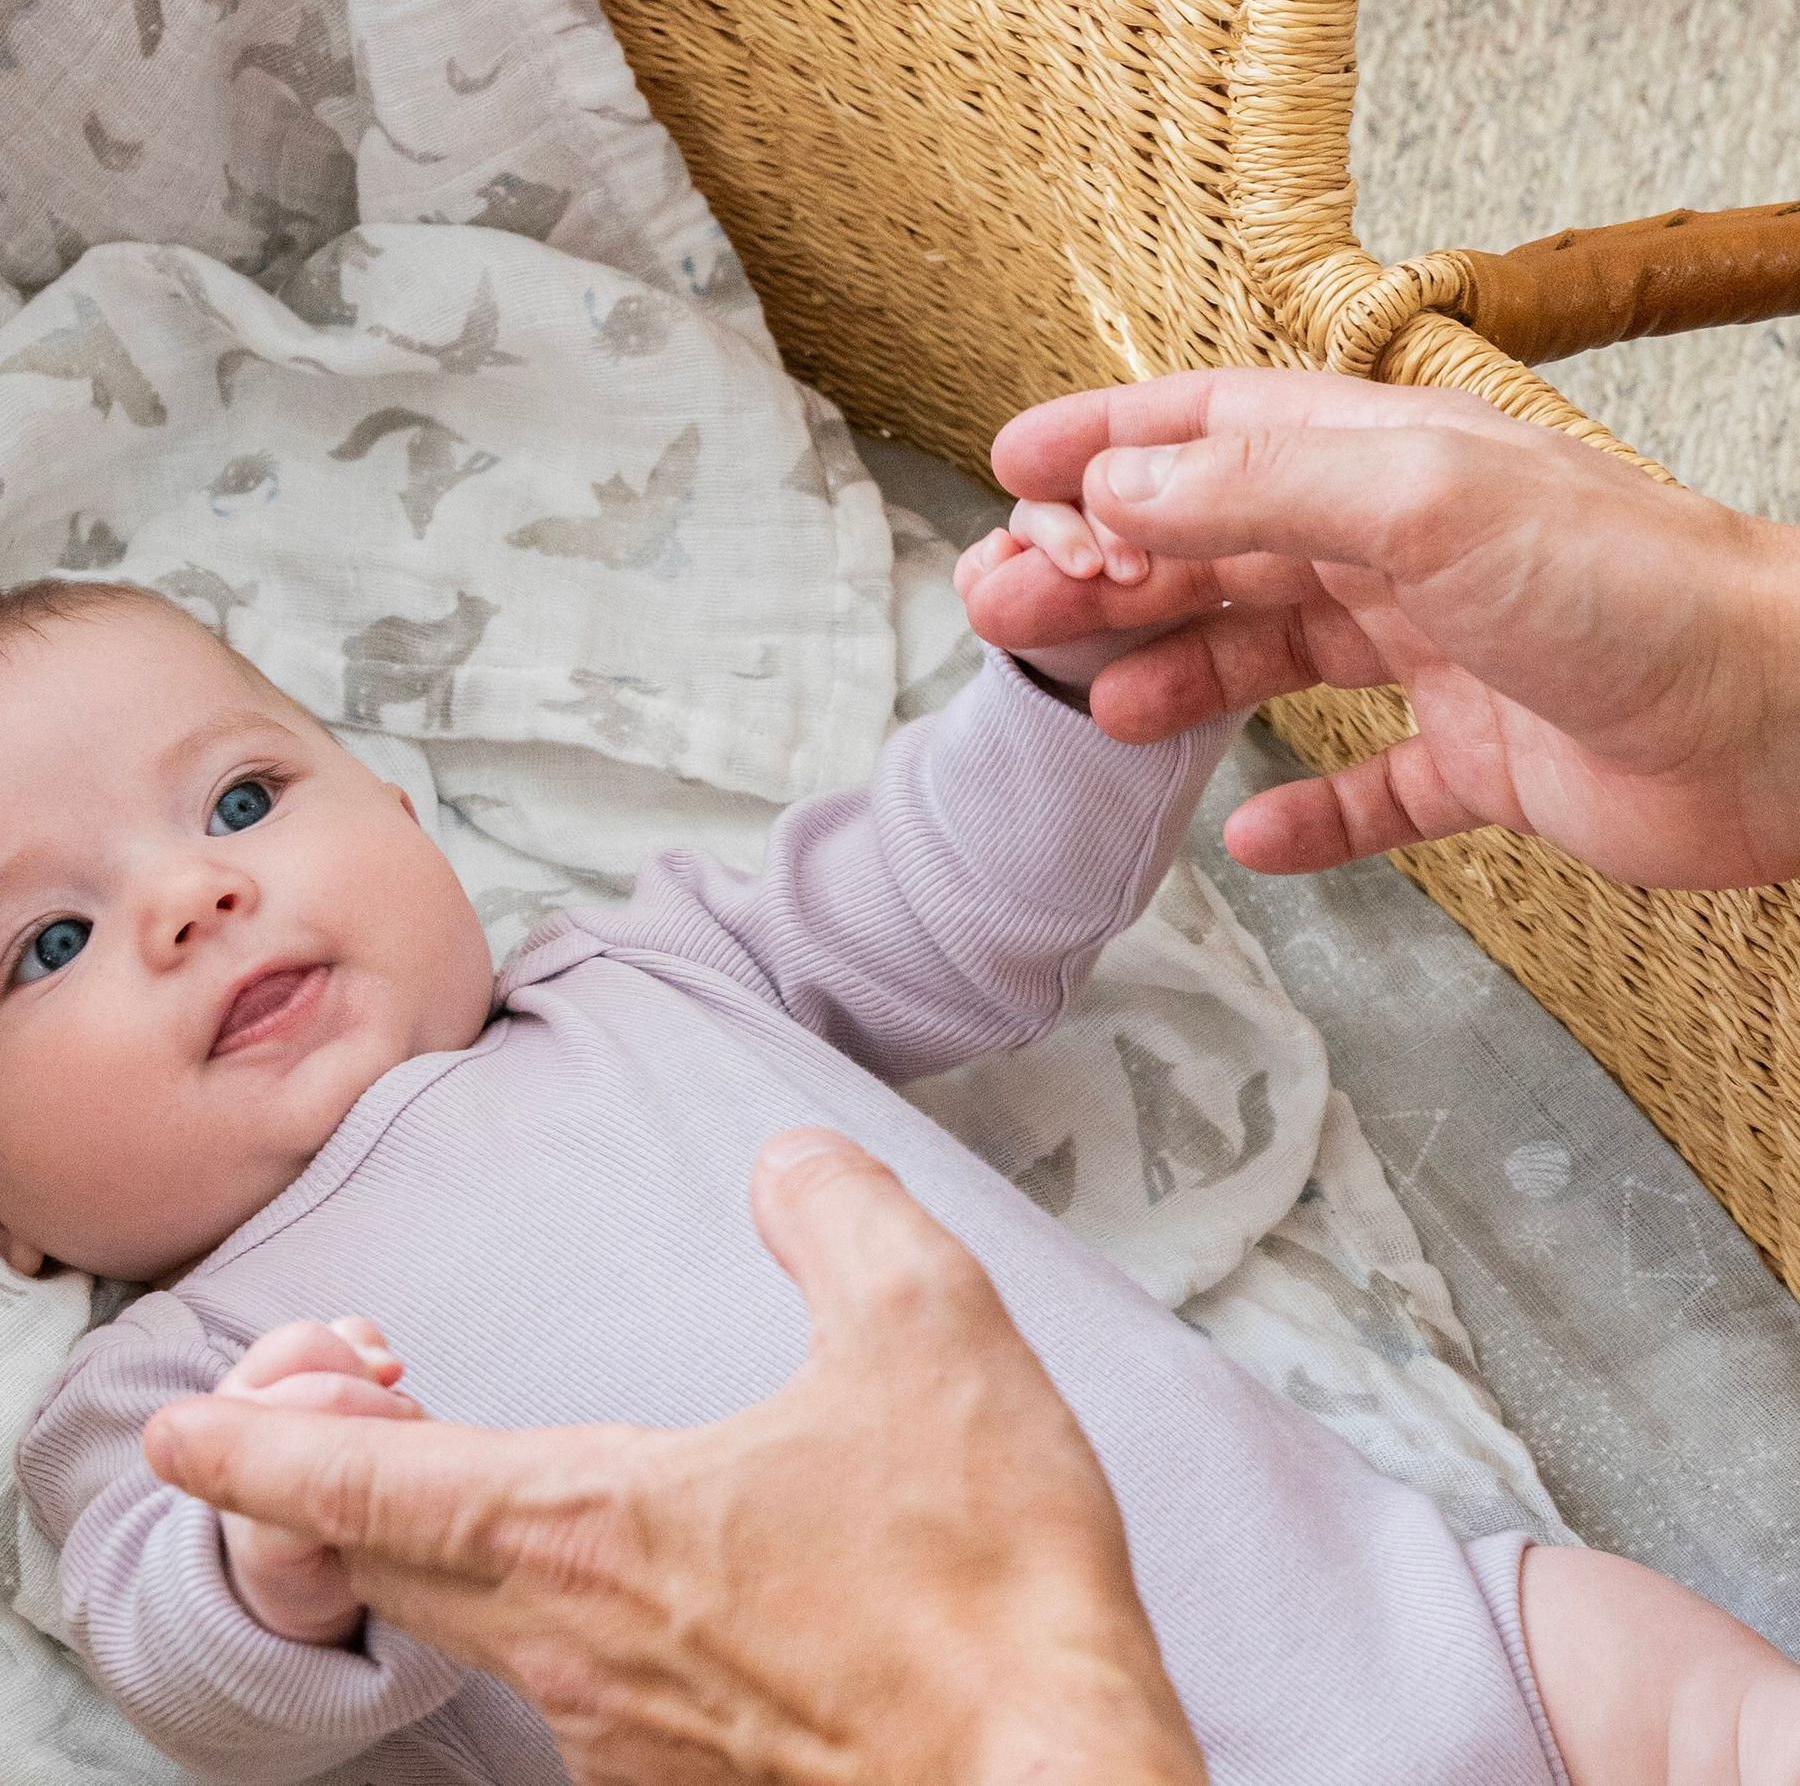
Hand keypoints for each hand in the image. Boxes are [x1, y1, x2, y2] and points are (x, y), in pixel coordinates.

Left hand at [146, 1136, 1206, 1785]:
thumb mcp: (926, 1326)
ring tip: (464, 1478)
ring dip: (445, 1548)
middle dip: (337, 1482)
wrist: (1055, 1782)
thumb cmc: (986, 1577)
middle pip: (398, 1564)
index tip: (177, 1431)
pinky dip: (550, 1613)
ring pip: (484, 1631)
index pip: (368, 1484)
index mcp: (596, 1530)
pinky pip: (577, 1690)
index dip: (258, 1448)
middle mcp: (576, 1653)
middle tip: (331, 1410)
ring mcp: (627, 1742)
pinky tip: (641, 1578)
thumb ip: (835, 1211)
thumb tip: (787, 1164)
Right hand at [966, 368, 1799, 891]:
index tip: (1012, 474)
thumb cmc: (1633, 589)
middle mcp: (1409, 547)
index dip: (1108, 446)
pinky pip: (1377, 789)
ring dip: (1183, 679)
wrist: (1781, 723)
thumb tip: (1117, 491)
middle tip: (1009, 614)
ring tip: (1103, 715)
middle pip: (1221, 550)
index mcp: (1387, 462)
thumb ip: (1257, 493)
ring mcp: (1449, 654)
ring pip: (1278, 661)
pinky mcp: (1493, 761)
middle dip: (1108, 576)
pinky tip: (1255, 839)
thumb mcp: (1421, 506)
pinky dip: (1312, 813)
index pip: (1214, 433)